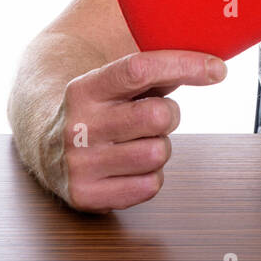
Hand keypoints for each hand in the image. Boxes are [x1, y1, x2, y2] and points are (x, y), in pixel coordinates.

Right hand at [60, 50, 225, 211]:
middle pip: (158, 115)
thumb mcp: (115, 84)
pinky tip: (130, 167)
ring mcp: (79, 163)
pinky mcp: (85, 195)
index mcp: (84, 88)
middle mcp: (78, 125)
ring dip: (160, 147)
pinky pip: (150, 186)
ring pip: (158, 153)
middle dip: (170, 114)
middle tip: (156, 116)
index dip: (185, 65)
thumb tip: (212, 67)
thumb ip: (157, 72)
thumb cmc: (99, 110)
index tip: (217, 69)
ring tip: (138, 142)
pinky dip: (151, 176)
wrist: (43, 145)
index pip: (139, 69)